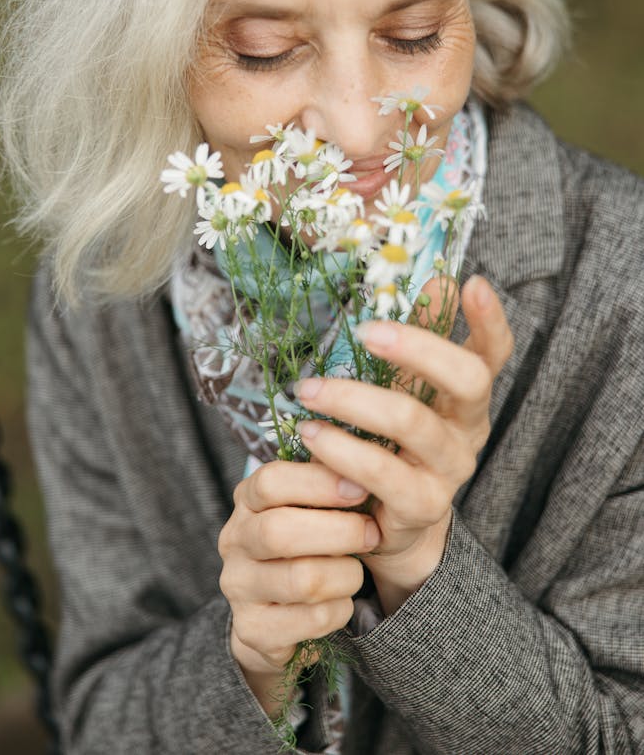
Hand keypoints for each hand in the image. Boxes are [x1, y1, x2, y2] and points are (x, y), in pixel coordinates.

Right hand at [217, 459, 378, 713]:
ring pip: (303, 580)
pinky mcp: (252, 629)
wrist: (280, 615)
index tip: (360, 487)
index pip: (271, 481)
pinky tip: (341, 601)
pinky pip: (311, 620)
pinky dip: (339, 610)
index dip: (318, 483)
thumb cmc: (309, 544)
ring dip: (345, 574)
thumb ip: (328, 480)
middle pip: (281, 531)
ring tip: (356, 570)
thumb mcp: (312, 507)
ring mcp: (238, 586)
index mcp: (247, 500)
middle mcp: (234, 539)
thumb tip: (364, 449)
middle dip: (338, 532)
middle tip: (371, 533)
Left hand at [295, 274, 512, 613]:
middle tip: (364, 330)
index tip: (472, 282)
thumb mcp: (407, 387)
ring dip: (354, 400)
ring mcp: (449, 471)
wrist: (389, 524)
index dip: (490, 320)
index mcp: (467, 396)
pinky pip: (383, 474)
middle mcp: (469, 430)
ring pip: (413, 424)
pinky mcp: (421, 506)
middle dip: (417, 348)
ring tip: (308, 390)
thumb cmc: (394, 442)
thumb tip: (437, 279)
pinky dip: (342, 451)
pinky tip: (312, 434)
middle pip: (467, 380)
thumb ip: (419, 338)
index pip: (494, 353)